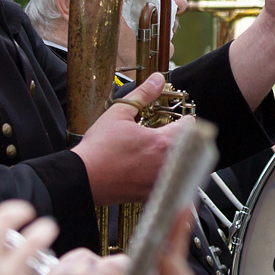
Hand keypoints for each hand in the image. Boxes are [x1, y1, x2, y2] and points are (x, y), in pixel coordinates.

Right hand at [74, 73, 188, 204]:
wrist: (84, 177)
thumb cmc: (99, 149)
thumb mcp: (120, 113)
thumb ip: (143, 95)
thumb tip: (157, 80)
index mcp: (163, 142)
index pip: (190, 127)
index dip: (183, 120)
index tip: (175, 120)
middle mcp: (167, 164)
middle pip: (189, 148)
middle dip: (181, 140)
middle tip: (166, 135)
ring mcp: (160, 181)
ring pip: (180, 168)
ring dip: (174, 159)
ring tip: (156, 153)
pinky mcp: (151, 193)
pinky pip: (168, 184)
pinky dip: (164, 176)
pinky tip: (148, 170)